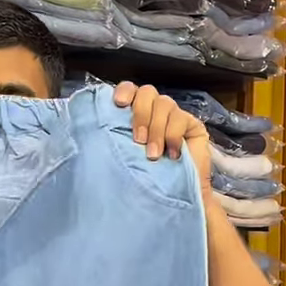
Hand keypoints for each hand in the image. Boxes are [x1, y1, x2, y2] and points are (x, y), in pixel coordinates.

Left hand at [113, 82, 211, 199]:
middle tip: (138, 140)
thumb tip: (94, 134)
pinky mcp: (191, 125)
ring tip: (153, 154)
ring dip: (156, 129)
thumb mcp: (127, 158)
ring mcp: (174, 115)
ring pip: (164, 104)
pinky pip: (181, 119)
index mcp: (134, 113)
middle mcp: (154, 110)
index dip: (125, 91)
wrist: (177, 196)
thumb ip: (117, 140)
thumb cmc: (148, 179)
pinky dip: (173, 136)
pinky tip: (172, 154)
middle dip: (141, 114)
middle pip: (147, 93)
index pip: (129, 89)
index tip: (119, 104)